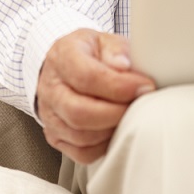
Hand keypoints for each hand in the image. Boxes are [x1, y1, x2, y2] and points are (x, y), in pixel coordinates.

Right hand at [36, 29, 154, 163]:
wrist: (67, 65)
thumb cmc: (90, 53)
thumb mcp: (104, 40)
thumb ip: (115, 50)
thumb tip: (123, 66)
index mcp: (62, 57)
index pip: (86, 77)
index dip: (119, 86)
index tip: (144, 86)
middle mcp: (50, 88)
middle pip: (79, 112)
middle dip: (116, 113)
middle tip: (139, 104)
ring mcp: (49, 115)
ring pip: (81, 136)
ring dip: (112, 129)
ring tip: (130, 114)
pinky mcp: (55, 137)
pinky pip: (81, 153)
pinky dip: (104, 145)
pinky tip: (115, 129)